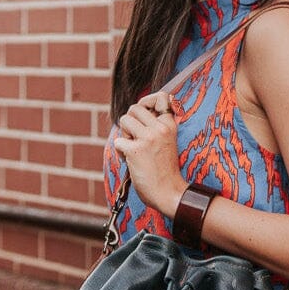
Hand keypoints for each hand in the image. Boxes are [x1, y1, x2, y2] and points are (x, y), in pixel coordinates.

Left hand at [113, 91, 185, 216]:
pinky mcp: (136, 150)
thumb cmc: (166, 171)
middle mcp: (160, 128)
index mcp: (170, 125)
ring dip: (124, 134)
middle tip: (135, 137)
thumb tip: (138, 112)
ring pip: (124, 119)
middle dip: (130, 121)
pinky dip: (120, 151)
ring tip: (132, 148)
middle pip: (135, 108)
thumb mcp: (168, 142)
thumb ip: (157, 127)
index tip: (144, 112)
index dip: (147, 101)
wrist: (169, 192)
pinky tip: (130, 161)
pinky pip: (118, 141)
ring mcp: (148, 138)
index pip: (161, 97)